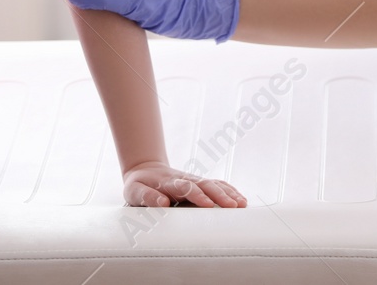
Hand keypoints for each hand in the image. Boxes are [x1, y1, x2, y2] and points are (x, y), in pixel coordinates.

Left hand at [123, 161, 247, 207]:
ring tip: (242, 204)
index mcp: (169, 182)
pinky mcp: (199, 183)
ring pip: (214, 183)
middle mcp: (185, 179)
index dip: (197, 195)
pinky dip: (230, 190)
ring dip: (228, 193)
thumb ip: (147, 196)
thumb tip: (163, 202)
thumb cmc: (139, 185)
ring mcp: (194, 180)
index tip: (207, 204)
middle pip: (205, 184)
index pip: (186, 187)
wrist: (145, 169)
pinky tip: (241, 199)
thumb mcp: (134, 191)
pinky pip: (217, 184)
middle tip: (232, 206)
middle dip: (219, 195)